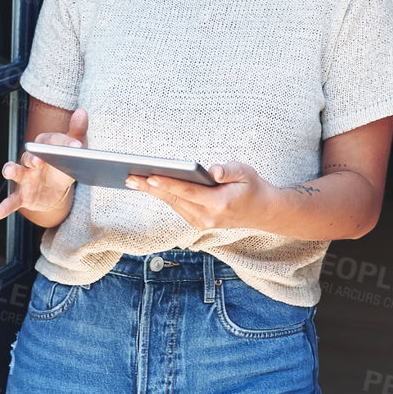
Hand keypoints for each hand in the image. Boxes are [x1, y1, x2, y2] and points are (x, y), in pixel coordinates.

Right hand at [0, 108, 87, 220]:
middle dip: (32, 157)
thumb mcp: (75, 149)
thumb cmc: (64, 163)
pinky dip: (0, 209)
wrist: (58, 189)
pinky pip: (9, 202)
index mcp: (44, 146)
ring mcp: (25, 178)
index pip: (50, 141)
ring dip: (11, 170)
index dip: (63, 142)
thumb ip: (77, 131)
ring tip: (9, 170)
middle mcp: (31, 160)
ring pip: (15, 172)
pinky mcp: (23, 196)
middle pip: (29, 155)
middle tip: (37, 160)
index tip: (77, 146)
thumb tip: (81, 111)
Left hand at [126, 161, 275, 231]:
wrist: (263, 212)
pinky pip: (178, 208)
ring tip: (135, 180)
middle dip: (151, 188)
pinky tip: (152, 187)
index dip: (167, 183)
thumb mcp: (246, 172)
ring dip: (154, 193)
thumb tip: (211, 170)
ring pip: (173, 205)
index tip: (149, 176)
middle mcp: (208, 217)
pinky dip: (164, 197)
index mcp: (219, 203)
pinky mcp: (199, 224)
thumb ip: (228, 170)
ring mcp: (202, 223)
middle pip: (174, 200)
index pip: (187, 192)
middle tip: (130, 177)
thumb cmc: (252, 187)